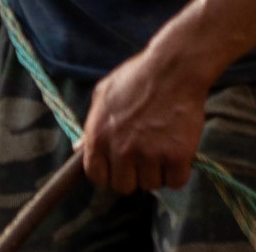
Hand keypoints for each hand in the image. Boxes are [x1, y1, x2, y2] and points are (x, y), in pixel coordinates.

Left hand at [79, 44, 209, 193]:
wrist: (173, 68)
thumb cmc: (136, 77)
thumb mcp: (103, 95)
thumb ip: (91, 126)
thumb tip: (77, 148)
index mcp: (98, 135)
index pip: (96, 176)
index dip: (107, 174)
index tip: (117, 167)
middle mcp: (121, 149)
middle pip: (123, 186)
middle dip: (133, 175)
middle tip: (143, 157)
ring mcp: (149, 154)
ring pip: (151, 185)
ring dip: (157, 172)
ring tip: (161, 146)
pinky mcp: (176, 156)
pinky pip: (176, 182)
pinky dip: (178, 171)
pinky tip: (177, 152)